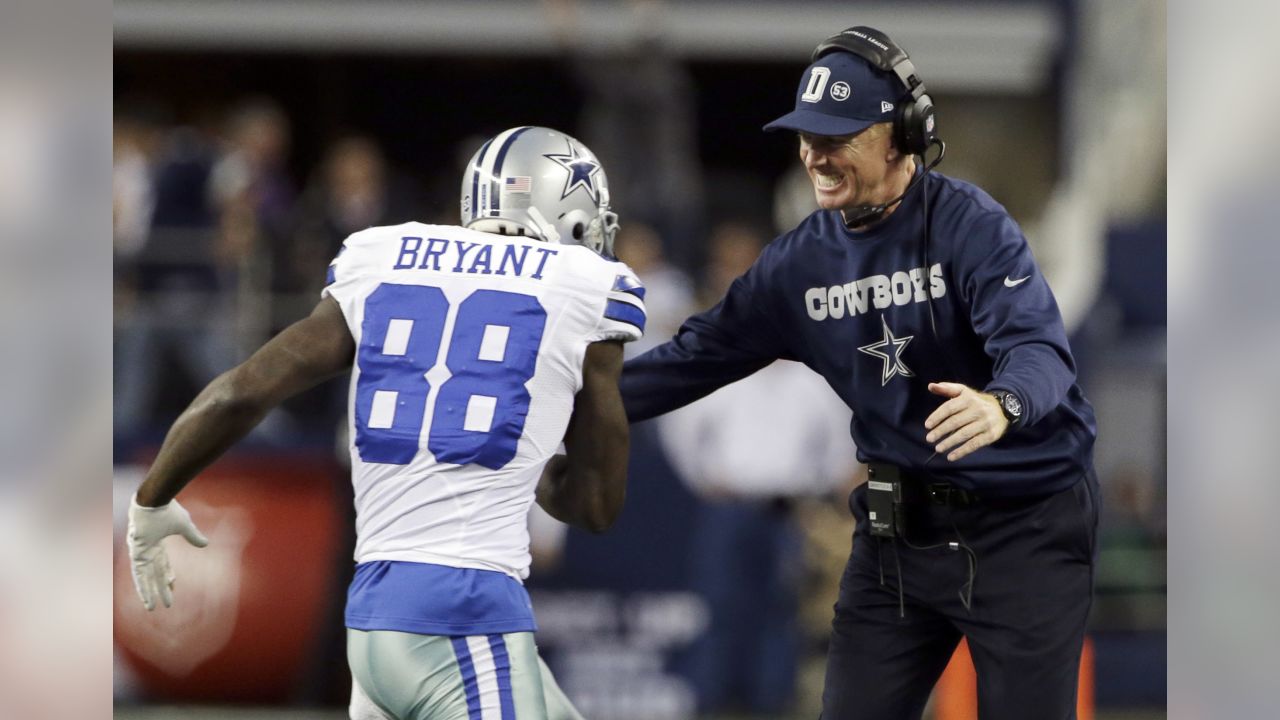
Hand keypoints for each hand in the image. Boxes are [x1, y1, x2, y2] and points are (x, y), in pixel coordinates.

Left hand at [127, 494, 208, 609]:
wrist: (155, 500)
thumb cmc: (168, 510)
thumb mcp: (184, 526)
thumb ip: (193, 536)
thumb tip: (205, 544)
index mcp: (156, 542)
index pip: (162, 564)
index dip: (167, 576)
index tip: (173, 587)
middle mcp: (147, 549)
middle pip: (154, 574)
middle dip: (160, 589)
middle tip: (165, 605)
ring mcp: (140, 552)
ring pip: (145, 578)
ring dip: (149, 593)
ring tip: (152, 608)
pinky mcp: (136, 554)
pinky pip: (138, 575)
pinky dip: (142, 587)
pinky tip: (146, 598)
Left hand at [923, 382, 1008, 461]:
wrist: (1003, 409)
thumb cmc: (976, 402)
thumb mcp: (963, 391)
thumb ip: (946, 388)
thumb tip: (930, 386)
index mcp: (968, 398)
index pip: (949, 408)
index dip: (937, 417)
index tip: (927, 425)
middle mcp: (978, 410)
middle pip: (955, 422)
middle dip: (940, 431)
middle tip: (929, 439)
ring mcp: (985, 423)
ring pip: (964, 434)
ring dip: (949, 442)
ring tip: (938, 448)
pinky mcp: (991, 435)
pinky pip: (974, 444)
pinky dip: (961, 451)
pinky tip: (951, 456)